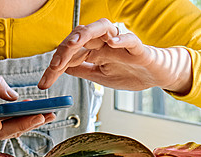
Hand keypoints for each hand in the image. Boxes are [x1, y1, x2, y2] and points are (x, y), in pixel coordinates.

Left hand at [38, 19, 192, 93]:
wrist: (156, 76)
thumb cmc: (130, 73)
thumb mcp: (99, 76)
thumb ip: (81, 70)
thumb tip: (61, 69)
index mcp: (94, 50)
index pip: (70, 53)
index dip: (55, 67)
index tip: (45, 83)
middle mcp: (104, 42)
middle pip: (80, 37)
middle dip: (64, 50)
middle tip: (54, 66)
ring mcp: (120, 43)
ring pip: (100, 28)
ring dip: (85, 34)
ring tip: (73, 44)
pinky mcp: (137, 48)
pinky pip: (129, 39)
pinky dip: (121, 39)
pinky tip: (113, 43)